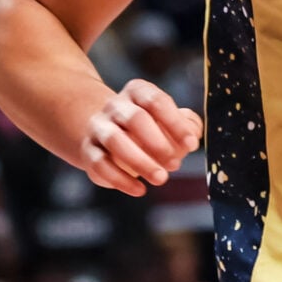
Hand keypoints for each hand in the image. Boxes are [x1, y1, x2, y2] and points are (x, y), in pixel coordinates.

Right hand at [81, 79, 201, 196]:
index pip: (156, 101)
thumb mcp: (170, 122)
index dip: (175, 123)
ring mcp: (99, 127)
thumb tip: (192, 135)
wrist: (108, 137)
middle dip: (158, 144)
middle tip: (175, 165)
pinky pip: (100, 164)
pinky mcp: (88, 151)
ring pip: (114, 140)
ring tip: (161, 178)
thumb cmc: (149, 130)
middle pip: (135, 118)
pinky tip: (140, 189)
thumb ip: (187, 126)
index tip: (191, 144)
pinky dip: (121, 180)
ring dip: (140, 162)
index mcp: (137, 92)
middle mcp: (116, 106)